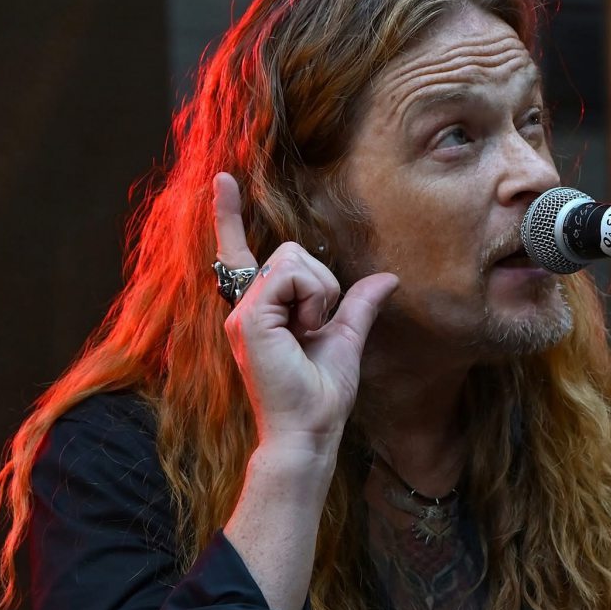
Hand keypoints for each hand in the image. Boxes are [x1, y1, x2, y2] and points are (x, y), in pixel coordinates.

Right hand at [213, 172, 396, 453]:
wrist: (309, 430)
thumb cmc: (321, 395)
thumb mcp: (347, 338)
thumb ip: (359, 305)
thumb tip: (387, 279)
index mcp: (262, 310)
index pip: (240, 253)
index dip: (230, 216)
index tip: (223, 179)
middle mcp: (246, 307)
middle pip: (290, 252)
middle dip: (322, 283)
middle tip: (318, 326)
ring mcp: (244, 312)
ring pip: (292, 260)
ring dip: (320, 293)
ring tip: (310, 333)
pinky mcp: (250, 318)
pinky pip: (291, 276)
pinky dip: (313, 299)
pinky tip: (305, 331)